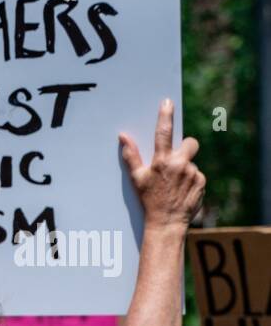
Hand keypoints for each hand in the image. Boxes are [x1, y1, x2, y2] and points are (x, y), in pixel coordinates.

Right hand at [120, 100, 204, 227]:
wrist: (166, 223)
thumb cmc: (148, 200)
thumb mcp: (137, 178)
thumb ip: (131, 156)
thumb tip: (123, 136)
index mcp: (162, 161)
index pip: (163, 132)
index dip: (165, 115)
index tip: (167, 102)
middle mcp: (179, 164)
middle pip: (190, 143)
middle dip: (185, 148)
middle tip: (176, 162)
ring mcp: (193, 173)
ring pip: (192, 162)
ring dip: (185, 169)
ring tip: (174, 185)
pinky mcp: (202, 181)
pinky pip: (197, 175)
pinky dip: (191, 180)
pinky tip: (182, 191)